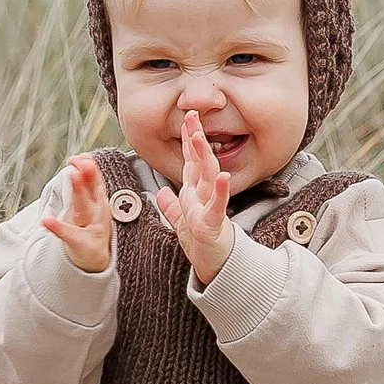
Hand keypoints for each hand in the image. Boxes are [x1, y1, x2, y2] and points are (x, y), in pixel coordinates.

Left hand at [41, 154, 117, 274]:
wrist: (94, 257)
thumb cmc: (90, 226)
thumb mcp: (93, 203)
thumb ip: (90, 180)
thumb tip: (86, 157)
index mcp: (97, 203)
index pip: (95, 183)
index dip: (91, 170)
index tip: (84, 157)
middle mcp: (94, 213)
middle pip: (90, 194)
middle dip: (85, 181)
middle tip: (79, 167)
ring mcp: (88, 227)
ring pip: (83, 210)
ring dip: (78, 195)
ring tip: (72, 179)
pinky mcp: (78, 242)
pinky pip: (68, 234)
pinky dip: (58, 228)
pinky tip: (46, 221)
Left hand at [154, 108, 235, 284]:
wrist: (216, 268)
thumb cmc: (202, 244)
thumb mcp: (181, 222)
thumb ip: (172, 206)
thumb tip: (160, 193)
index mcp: (195, 193)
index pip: (191, 161)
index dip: (188, 140)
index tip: (188, 118)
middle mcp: (203, 195)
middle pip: (200, 161)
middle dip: (196, 138)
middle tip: (192, 115)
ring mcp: (210, 207)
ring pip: (207, 177)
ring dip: (204, 156)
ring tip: (200, 137)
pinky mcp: (213, 224)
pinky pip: (217, 205)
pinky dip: (220, 191)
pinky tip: (223, 176)